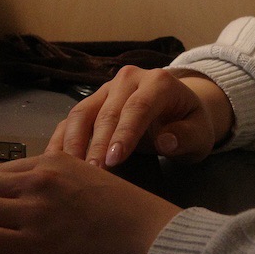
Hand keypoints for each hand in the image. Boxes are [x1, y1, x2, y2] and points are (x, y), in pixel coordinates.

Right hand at [47, 66, 233, 167]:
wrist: (181, 109)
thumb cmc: (191, 124)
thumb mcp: (200, 133)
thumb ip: (186, 136)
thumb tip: (166, 141)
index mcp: (159, 82)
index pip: (138, 107)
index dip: (125, 133)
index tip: (114, 160)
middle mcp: (129, 79)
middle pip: (107, 111)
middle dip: (96, 144)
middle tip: (90, 173)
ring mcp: (107, 89)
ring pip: (82, 113)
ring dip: (73, 142)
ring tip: (69, 170)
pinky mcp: (93, 101)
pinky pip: (72, 119)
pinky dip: (61, 139)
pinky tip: (54, 161)